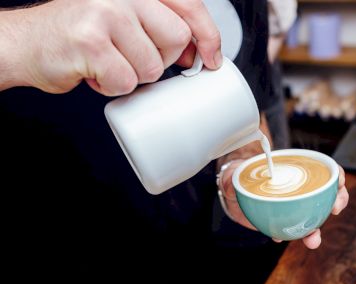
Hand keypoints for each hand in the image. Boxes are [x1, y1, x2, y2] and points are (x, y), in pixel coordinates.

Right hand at [0, 0, 220, 94]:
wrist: (28, 43)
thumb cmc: (80, 34)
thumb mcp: (125, 19)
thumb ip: (159, 26)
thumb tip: (198, 51)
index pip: (189, 6)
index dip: (208, 35)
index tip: (211, 58)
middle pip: (176, 39)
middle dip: (160, 60)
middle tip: (132, 57)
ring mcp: (106, 13)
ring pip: (152, 66)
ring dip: (132, 75)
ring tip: (108, 63)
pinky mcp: (91, 42)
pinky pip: (126, 81)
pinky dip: (112, 87)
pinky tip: (94, 72)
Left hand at [219, 160, 348, 248]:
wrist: (235, 192)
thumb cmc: (239, 176)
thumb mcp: (234, 173)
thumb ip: (232, 176)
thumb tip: (231, 182)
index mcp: (296, 170)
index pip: (324, 169)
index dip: (335, 175)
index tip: (337, 183)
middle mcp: (301, 188)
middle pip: (328, 193)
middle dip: (338, 201)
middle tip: (334, 210)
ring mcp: (295, 206)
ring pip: (315, 217)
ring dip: (317, 230)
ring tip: (312, 241)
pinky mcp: (287, 221)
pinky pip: (295, 230)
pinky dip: (292, 235)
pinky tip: (280, 237)